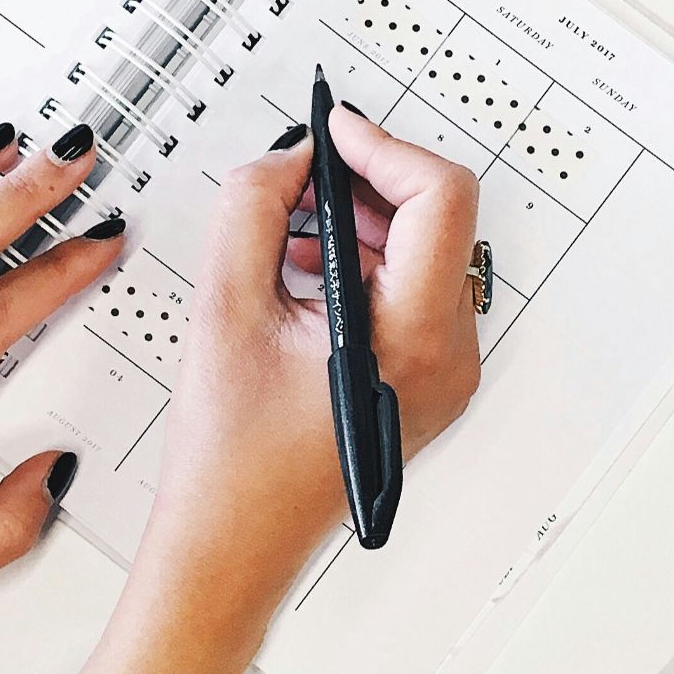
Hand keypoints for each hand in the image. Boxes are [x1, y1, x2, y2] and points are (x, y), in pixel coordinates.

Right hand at [80, 109, 482, 673]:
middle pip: (438, 219)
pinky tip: (304, 271)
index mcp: (414, 339)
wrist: (233, 543)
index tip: (334, 130)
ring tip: (290, 231)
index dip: (384, 147)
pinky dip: (363, 261)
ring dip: (360, 221)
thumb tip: (290, 157)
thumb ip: (253, 208)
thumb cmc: (231, 460)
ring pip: (425, 251)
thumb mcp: (223, 307)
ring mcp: (445, 371)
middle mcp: (449, 356)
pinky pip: (412, 289)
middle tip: (301, 175)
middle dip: (367, 183)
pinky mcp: (426, 377)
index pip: (441, 198)